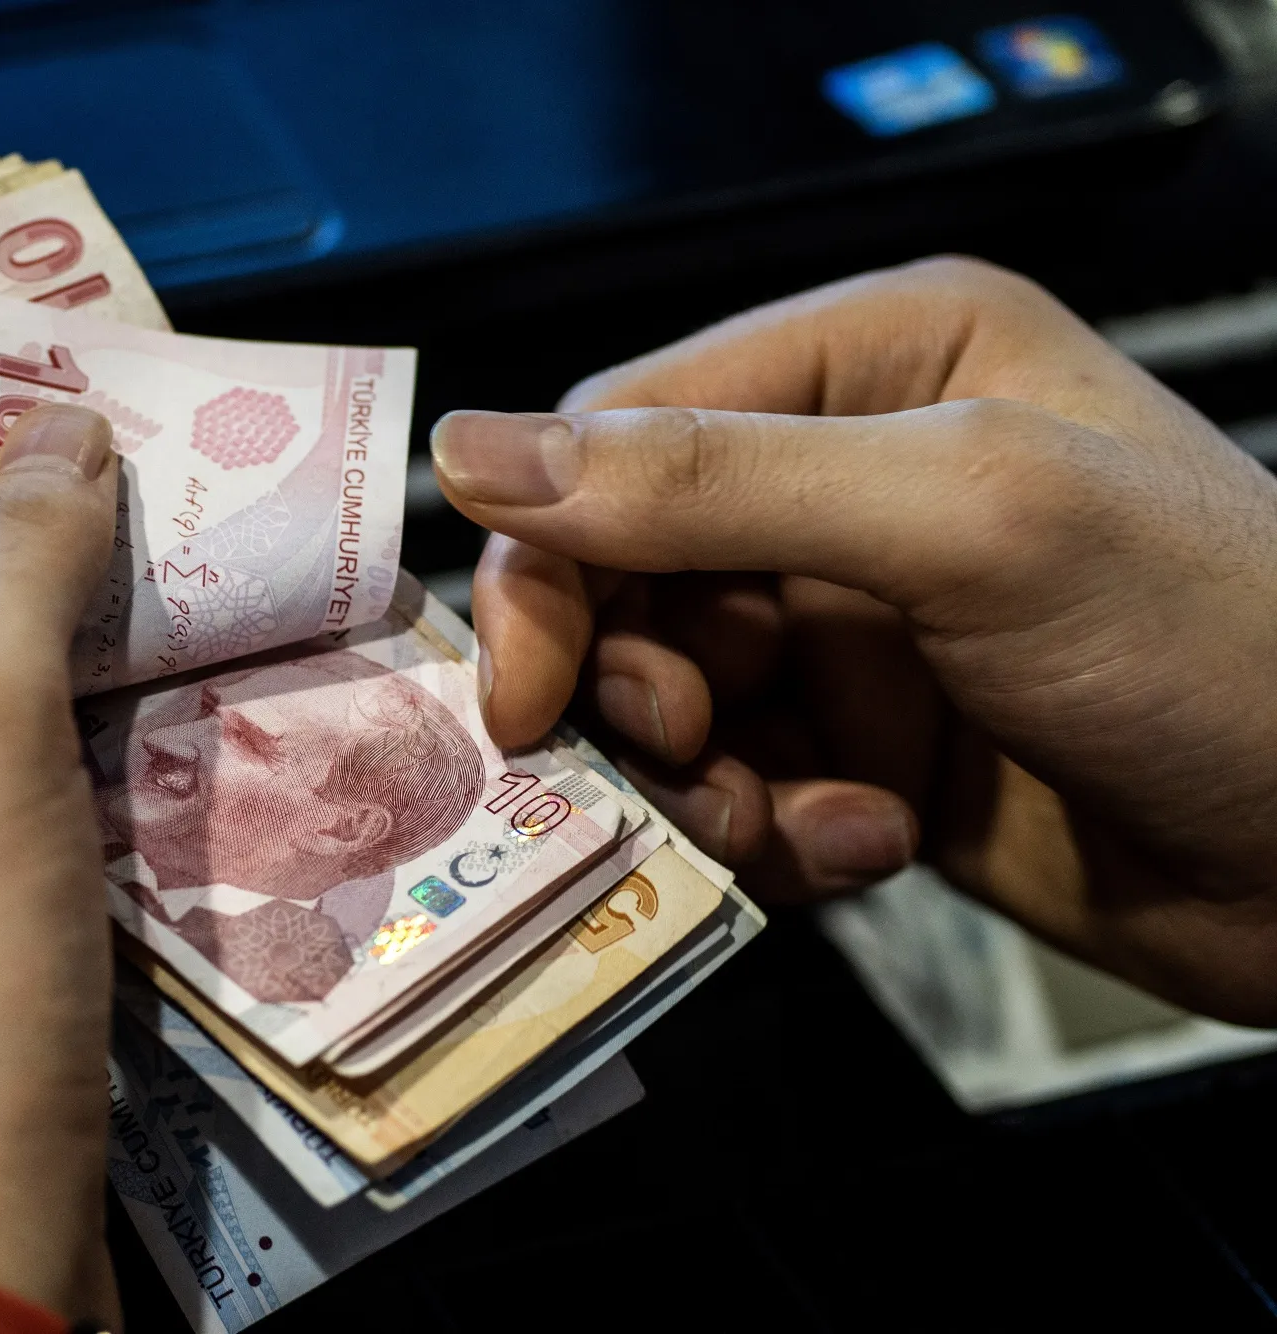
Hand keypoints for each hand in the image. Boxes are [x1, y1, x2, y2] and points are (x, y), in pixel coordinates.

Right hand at [430, 257, 1276, 1024]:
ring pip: (667, 698)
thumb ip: (711, 482)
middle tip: (686, 758)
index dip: (551, 561)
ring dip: (705, 780)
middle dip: (638, 688)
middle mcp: (848, 477)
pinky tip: (874, 845)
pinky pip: (736, 782)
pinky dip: (775, 831)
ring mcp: (857, 618)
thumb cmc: (1218, 643)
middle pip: (625, 578)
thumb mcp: (965, 522)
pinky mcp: (866, 741)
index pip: (621, 436)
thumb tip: (471, 450)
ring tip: (796, 823)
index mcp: (873, 359)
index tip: (527, 690)